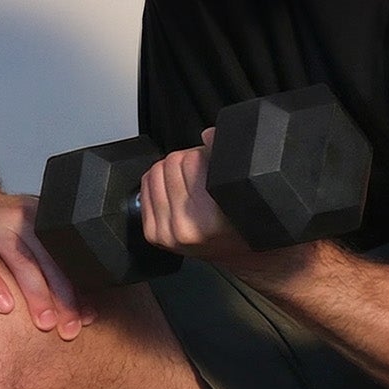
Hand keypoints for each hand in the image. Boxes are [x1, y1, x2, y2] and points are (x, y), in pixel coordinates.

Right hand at [0, 182, 94, 337]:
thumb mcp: (29, 237)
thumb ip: (52, 264)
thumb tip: (82, 307)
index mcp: (43, 219)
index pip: (67, 256)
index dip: (79, 288)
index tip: (87, 316)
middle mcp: (19, 218)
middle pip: (48, 260)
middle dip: (63, 297)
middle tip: (70, 327)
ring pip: (19, 262)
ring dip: (35, 295)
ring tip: (45, 322)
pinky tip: (4, 307)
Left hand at [137, 130, 246, 261]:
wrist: (239, 253)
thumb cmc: (244, 224)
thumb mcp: (243, 190)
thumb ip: (227, 157)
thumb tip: (208, 134)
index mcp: (209, 218)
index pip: (192, 160)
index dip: (204, 154)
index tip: (212, 161)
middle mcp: (184, 227)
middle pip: (171, 163)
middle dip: (188, 160)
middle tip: (202, 171)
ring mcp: (166, 233)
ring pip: (155, 173)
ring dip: (171, 170)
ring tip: (190, 180)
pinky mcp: (153, 234)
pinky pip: (144, 189)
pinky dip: (157, 182)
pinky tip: (175, 189)